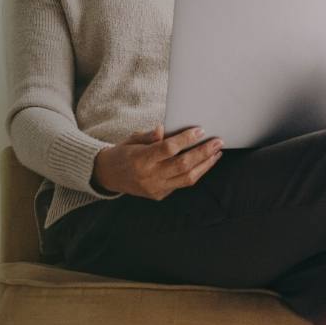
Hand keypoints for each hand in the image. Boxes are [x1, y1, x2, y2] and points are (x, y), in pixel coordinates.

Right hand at [91, 125, 222, 200]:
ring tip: (216, 154)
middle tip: (218, 142)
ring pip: (187, 178)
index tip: (201, 130)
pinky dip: (195, 173)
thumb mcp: (132, 139)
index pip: (168, 149)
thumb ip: (149, 136)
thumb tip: (165, 129)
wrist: (108, 176)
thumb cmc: (122, 153)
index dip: (186, 139)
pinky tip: (204, 163)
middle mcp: (149, 176)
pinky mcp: (159, 195)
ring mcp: (155, 188)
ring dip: (205, 165)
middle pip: (183, 165)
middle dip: (203, 152)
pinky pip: (181, 184)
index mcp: (140, 159)